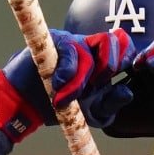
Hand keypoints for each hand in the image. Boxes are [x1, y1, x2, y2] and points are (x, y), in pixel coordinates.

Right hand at [0, 30, 134, 141]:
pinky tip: (57, 87)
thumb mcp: (90, 113)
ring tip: (64, 100)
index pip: (125, 47)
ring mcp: (71, 42)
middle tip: (91, 89)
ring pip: (89, 53)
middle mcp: (89, 47)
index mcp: (102, 61)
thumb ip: (110, 105)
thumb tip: (128, 92)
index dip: (128, 59)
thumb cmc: (60, 107)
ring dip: (80, 82)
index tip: (117, 80)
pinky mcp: (54, 41)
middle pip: (113, 41)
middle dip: (106, 69)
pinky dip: (67, 74)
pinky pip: (69, 51)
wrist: (25, 106)